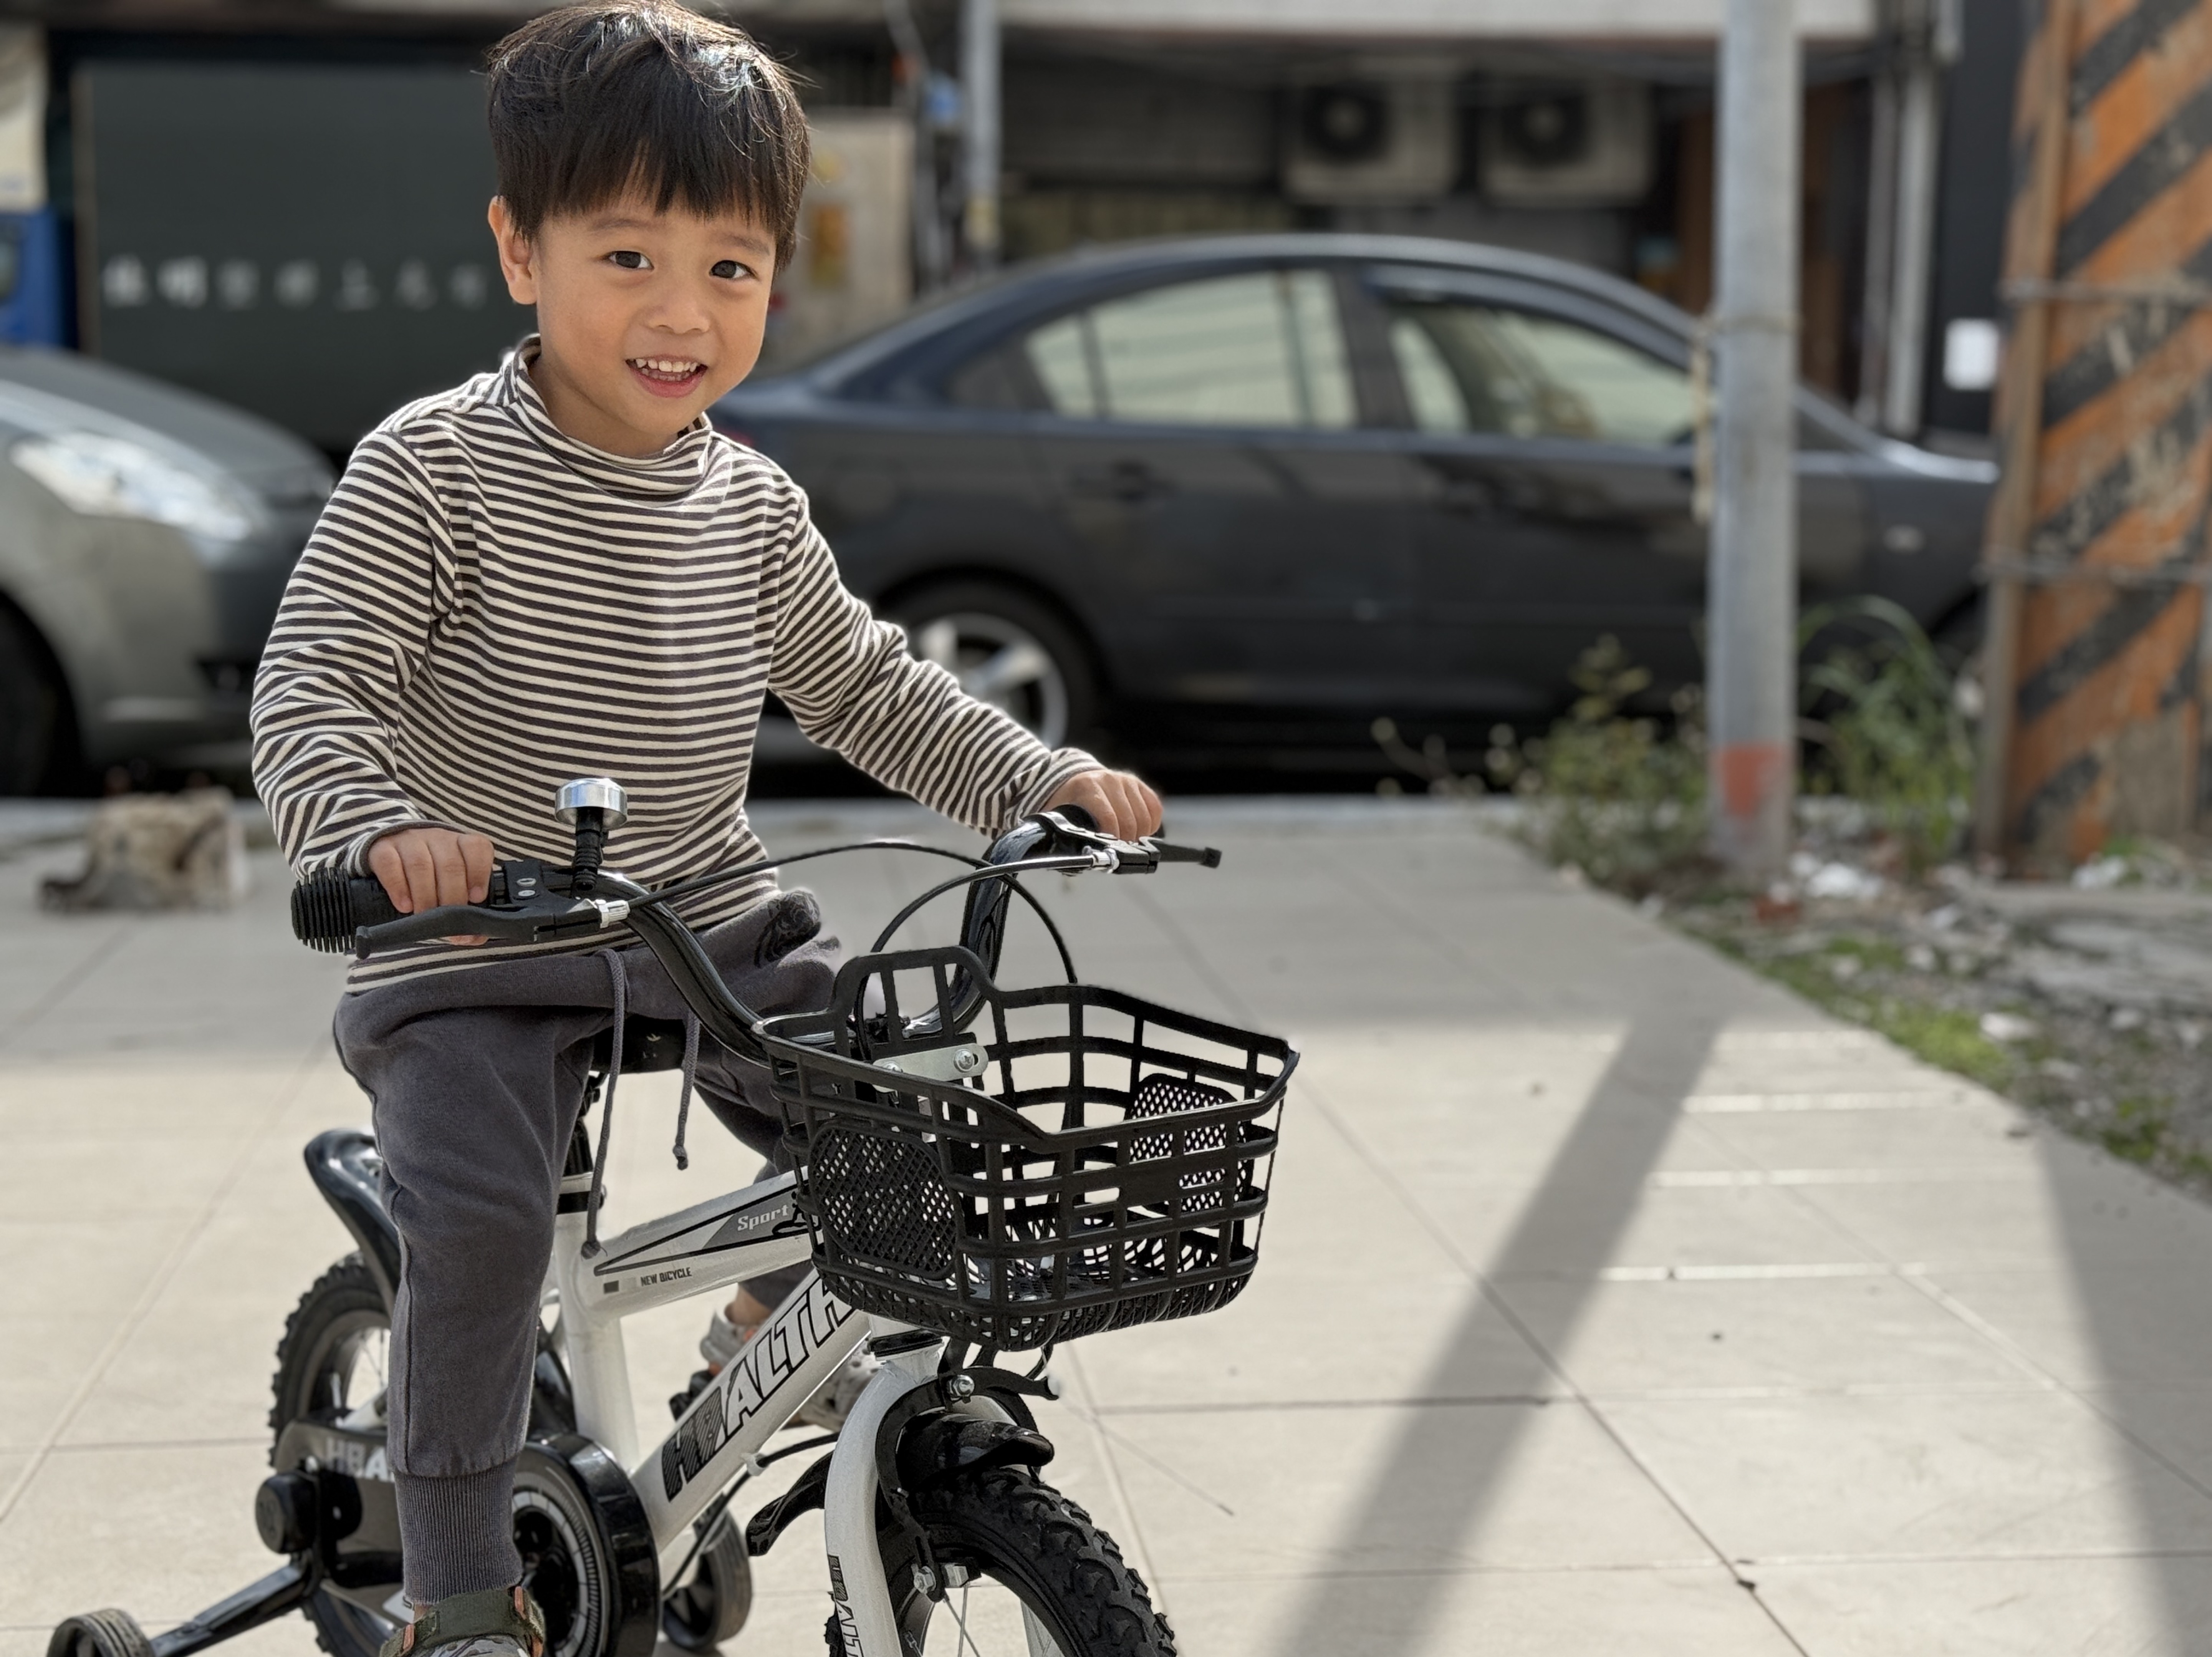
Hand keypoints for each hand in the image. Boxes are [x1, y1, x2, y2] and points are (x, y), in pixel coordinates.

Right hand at [366, 826, 495, 945]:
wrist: (388, 858)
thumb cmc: (429, 878)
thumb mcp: (449, 887)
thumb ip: (466, 909)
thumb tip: (474, 936)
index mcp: (459, 844)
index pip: (477, 847)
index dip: (479, 873)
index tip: (476, 898)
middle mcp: (437, 838)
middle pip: (450, 864)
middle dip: (452, 896)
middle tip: (449, 922)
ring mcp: (409, 841)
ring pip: (421, 865)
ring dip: (425, 896)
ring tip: (424, 918)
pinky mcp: (382, 849)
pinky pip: (390, 865)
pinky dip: (399, 888)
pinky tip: (404, 906)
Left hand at [1044, 770, 1161, 840]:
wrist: (1075, 780)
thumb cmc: (1069, 802)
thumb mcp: (1061, 816)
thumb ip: (1067, 834)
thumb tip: (1076, 859)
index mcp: (1088, 786)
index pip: (1108, 817)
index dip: (1112, 839)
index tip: (1110, 850)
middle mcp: (1109, 780)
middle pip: (1129, 821)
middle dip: (1126, 841)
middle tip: (1119, 850)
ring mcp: (1126, 781)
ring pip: (1145, 817)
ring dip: (1140, 835)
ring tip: (1129, 843)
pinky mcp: (1138, 784)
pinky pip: (1155, 808)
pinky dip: (1151, 824)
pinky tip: (1140, 831)